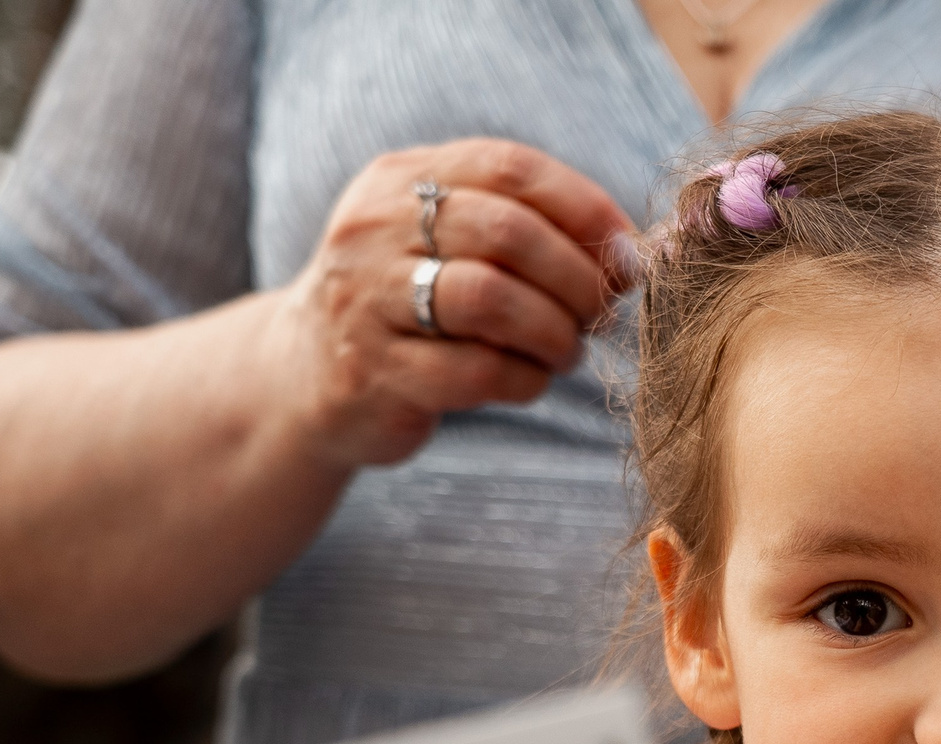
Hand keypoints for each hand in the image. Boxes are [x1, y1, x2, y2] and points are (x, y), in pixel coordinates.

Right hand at [262, 139, 635, 468]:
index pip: (509, 167)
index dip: (584, 207)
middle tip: (600, 312)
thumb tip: (634, 252)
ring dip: (555, 332)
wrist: (305, 372)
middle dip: (577, 277)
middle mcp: (376, 228)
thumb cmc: (412, 302)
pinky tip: (530, 380)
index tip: (627, 253)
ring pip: (492, 301)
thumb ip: (528, 229)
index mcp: (402, 178)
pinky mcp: (374, 371)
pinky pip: (476, 372)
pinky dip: (525, 378)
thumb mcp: (449, 241)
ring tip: (567, 350)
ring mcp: (366, 299)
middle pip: (507, 232)